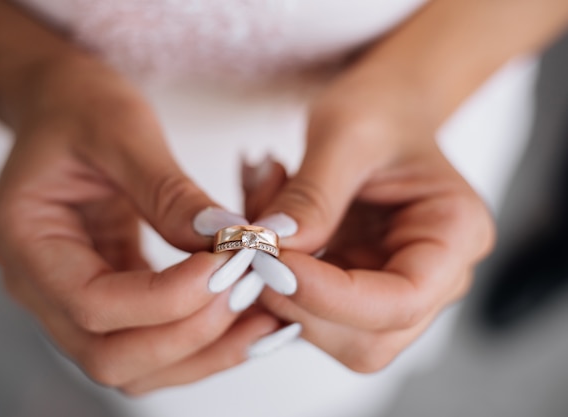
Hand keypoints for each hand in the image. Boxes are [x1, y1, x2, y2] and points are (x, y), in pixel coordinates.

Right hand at [0, 57, 278, 393]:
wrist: (64, 106)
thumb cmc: (79, 106)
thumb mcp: (122, 130)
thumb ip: (168, 191)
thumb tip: (227, 240)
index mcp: (26, 241)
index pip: (92, 303)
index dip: (167, 297)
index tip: (230, 262)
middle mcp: (42, 287)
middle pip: (112, 357)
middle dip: (189, 334)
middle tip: (250, 290)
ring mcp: (74, 298)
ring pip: (137, 365)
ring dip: (203, 349)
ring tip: (262, 312)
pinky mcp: (110, 295)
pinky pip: (153, 339)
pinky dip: (200, 335)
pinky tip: (243, 309)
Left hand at [246, 70, 494, 371]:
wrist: (385, 111)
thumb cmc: (382, 111)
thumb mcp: (347, 133)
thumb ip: (313, 196)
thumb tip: (273, 249)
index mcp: (454, 237)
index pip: (401, 301)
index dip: (329, 296)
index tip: (268, 262)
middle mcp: (431, 279)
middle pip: (366, 339)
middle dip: (297, 302)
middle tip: (251, 246)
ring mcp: (388, 289)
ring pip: (327, 333)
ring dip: (276, 290)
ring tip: (259, 214)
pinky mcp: (350, 288)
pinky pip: (303, 308)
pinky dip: (270, 279)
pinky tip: (263, 225)